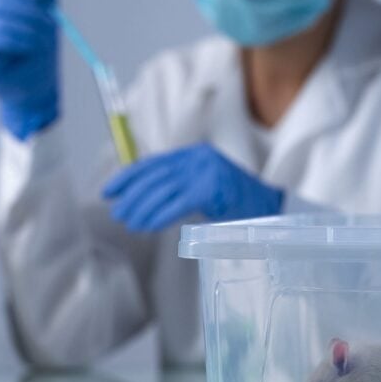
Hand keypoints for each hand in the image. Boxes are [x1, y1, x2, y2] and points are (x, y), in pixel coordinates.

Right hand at [0, 0, 58, 139]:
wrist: (36, 98)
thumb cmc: (39, 67)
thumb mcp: (46, 33)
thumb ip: (42, 8)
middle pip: (1, 3)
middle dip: (31, 12)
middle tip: (51, 26)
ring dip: (28, 30)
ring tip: (44, 46)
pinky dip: (14, 40)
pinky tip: (28, 49)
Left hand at [102, 143, 283, 231]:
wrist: (271, 209)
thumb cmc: (236, 203)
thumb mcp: (204, 187)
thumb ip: (179, 186)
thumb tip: (143, 200)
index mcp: (194, 154)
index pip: (153, 163)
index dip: (128, 177)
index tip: (110, 191)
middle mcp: (198, 158)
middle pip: (155, 176)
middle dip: (132, 196)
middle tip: (118, 213)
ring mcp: (205, 171)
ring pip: (163, 190)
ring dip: (142, 209)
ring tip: (130, 223)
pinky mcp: (211, 188)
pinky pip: (177, 204)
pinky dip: (159, 216)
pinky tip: (148, 226)